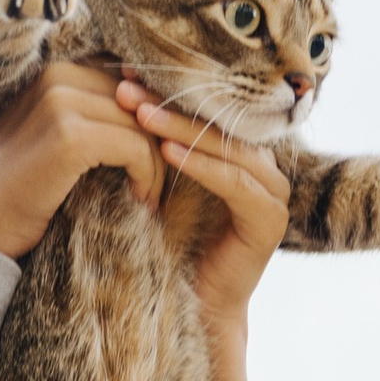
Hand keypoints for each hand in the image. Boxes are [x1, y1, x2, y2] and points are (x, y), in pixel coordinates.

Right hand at [0, 60, 161, 260]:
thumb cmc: (3, 188)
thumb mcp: (29, 131)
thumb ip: (64, 105)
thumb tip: (126, 93)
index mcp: (45, 65)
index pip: (121, 74)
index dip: (143, 113)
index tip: (148, 152)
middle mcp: (52, 72)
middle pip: (137, 97)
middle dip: (154, 138)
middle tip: (155, 178)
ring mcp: (58, 102)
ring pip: (141, 123)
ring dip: (156, 163)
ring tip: (149, 193)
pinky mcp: (69, 136)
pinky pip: (136, 147)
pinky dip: (148, 176)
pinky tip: (141, 199)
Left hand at [114, 76, 289, 380]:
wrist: (187, 308)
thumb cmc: (164, 245)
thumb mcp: (152, 182)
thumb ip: (146, 141)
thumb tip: (108, 87)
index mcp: (235, 153)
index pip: (202, 110)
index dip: (164, 90)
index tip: (122, 71)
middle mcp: (260, 167)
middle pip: (216, 121)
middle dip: (169, 103)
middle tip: (128, 87)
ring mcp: (271, 192)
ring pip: (226, 146)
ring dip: (181, 128)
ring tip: (140, 114)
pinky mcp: (271, 220)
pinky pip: (235, 182)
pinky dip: (200, 165)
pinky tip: (164, 153)